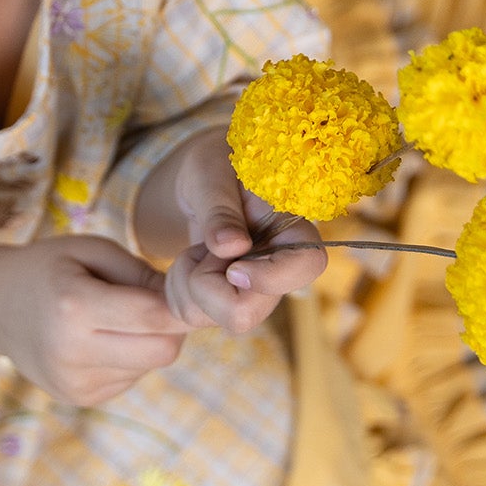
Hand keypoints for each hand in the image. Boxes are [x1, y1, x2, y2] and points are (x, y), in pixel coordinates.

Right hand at [0, 236, 190, 407]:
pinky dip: (128, 358)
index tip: (192, 291)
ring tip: (117, 319)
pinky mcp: (77, 398)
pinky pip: (129, 379)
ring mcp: (73, 382)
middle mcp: (71, 352)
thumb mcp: (92, 250)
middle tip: (160, 305)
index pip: (154, 316)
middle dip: (172, 328)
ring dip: (147, 342)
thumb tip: (189, 303)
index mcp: (73, 306)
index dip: (184, 305)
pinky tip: (101, 339)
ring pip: (148, 366)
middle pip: (162, 351)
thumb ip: (142, 274)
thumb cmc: (50, 268)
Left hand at [156, 130, 325, 336]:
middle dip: (206, 286)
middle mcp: (279, 271)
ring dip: (189, 284)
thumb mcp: (211, 174)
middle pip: (246, 315)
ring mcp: (254, 292)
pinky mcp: (226, 302)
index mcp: (292, 230)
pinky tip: (191, 261)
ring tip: (198, 247)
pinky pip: (189, 316)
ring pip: (212, 319)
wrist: (206, 180)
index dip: (269, 277)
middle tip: (204, 248)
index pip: (308, 266)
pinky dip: (177, 291)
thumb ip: (219, 208)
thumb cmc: (215, 165)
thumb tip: (230, 246)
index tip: (232, 263)